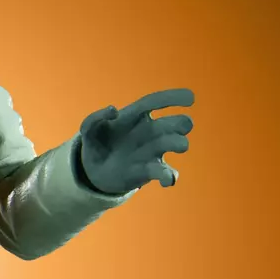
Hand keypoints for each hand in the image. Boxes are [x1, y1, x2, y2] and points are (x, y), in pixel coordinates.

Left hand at [77, 89, 194, 194]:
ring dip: (179, 144)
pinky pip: (168, 173)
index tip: (191, 98)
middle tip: (180, 127)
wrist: (93, 170)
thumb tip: (114, 111)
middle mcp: (150, 131)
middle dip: (181, 123)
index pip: (157, 102)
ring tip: (177, 147)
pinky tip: (166, 180)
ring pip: (178, 143)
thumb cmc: (96, 143)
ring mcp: (153, 150)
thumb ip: (95, 118)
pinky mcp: (151, 170)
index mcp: (136, 115)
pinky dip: (170, 177)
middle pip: (175, 122)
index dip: (173, 97)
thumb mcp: (88, 129)